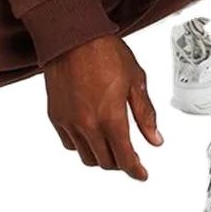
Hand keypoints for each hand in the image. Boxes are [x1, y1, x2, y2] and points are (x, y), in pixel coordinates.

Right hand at [44, 35, 163, 180]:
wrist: (72, 37)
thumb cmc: (104, 51)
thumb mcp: (135, 80)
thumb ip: (145, 113)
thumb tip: (154, 138)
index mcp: (111, 117)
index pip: (125, 158)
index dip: (136, 171)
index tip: (141, 174)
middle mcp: (88, 125)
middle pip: (106, 162)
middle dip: (121, 162)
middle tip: (130, 156)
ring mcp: (69, 122)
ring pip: (87, 156)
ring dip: (101, 156)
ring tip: (111, 146)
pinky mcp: (56, 116)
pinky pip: (70, 143)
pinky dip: (82, 145)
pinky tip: (91, 134)